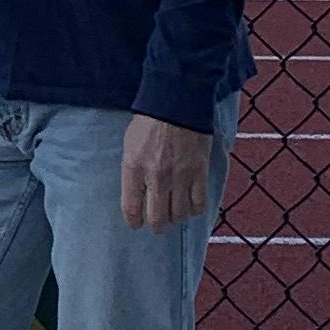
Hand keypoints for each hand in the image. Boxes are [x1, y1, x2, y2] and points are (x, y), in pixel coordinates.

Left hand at [120, 112, 213, 230]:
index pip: (131, 208)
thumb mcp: (129, 145)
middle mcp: (156, 177)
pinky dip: (194, 209)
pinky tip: (190, 205)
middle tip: (157, 223)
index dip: (133, 221)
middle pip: (158, 218)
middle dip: (156, 225)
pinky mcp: (199, 172)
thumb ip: (132, 171)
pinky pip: (199, 204)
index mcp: (134, 168)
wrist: (177, 103)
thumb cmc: (149, 122)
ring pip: (179, 215)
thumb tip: (137, 194)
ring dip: (175, 217)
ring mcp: (180, 176)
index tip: (135, 224)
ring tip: (174, 211)